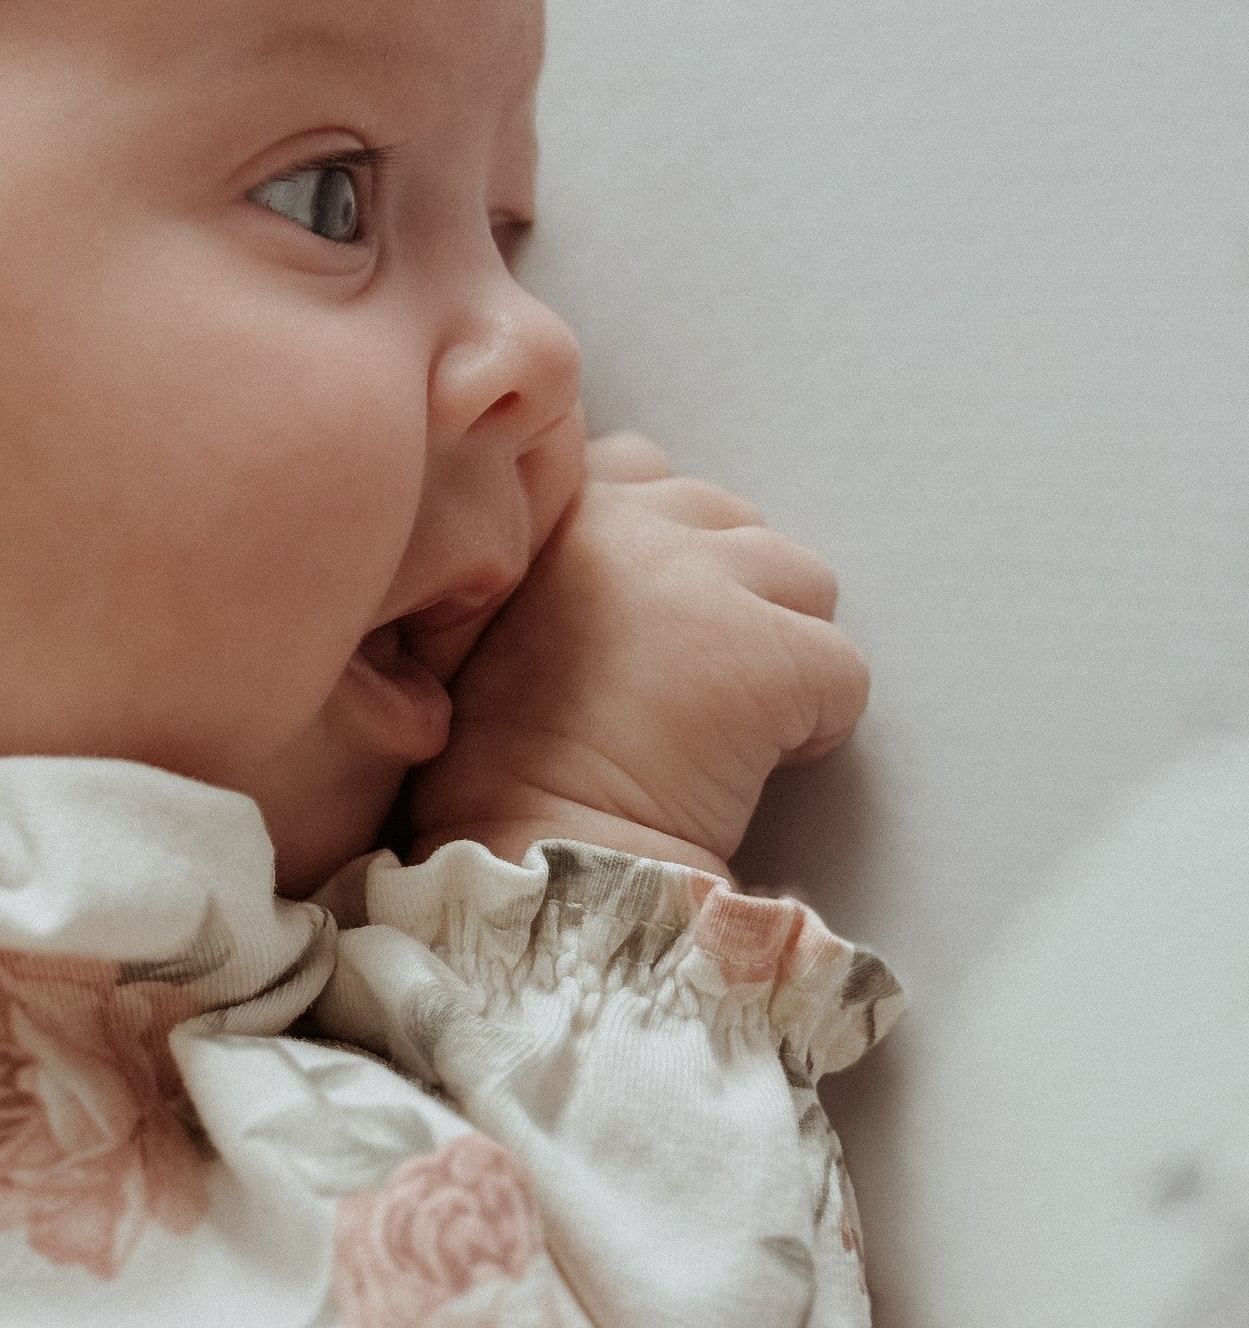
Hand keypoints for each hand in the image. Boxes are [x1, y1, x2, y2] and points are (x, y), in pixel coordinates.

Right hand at [407, 434, 869, 876]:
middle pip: (736, 522)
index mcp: (552, 511)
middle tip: (687, 692)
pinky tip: (750, 771)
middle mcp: (625, 521)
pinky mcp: (765, 653)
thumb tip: (636, 571)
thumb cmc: (496, 768)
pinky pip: (844, 673)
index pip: (642, 469)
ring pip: (806, 582)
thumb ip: (550, 564)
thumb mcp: (482, 624)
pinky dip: (819, 728)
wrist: (527, 858)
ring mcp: (699, 580)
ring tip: (720, 731)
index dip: (666, 553)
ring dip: (781, 653)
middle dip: (734, 600)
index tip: (649, 629)